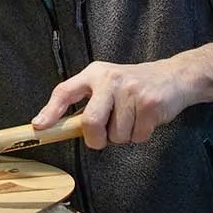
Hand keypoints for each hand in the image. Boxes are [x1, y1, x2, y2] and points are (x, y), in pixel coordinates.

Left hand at [31, 60, 194, 148]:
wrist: (172, 76)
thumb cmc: (132, 86)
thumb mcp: (105, 85)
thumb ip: (85, 103)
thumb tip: (58, 127)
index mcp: (93, 74)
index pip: (65, 91)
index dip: (50, 111)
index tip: (40, 127)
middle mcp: (109, 79)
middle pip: (91, 122)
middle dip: (96, 138)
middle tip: (103, 136)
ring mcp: (130, 90)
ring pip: (116, 135)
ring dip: (123, 136)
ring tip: (131, 118)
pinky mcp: (149, 103)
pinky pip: (136, 136)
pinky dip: (140, 135)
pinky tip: (144, 119)